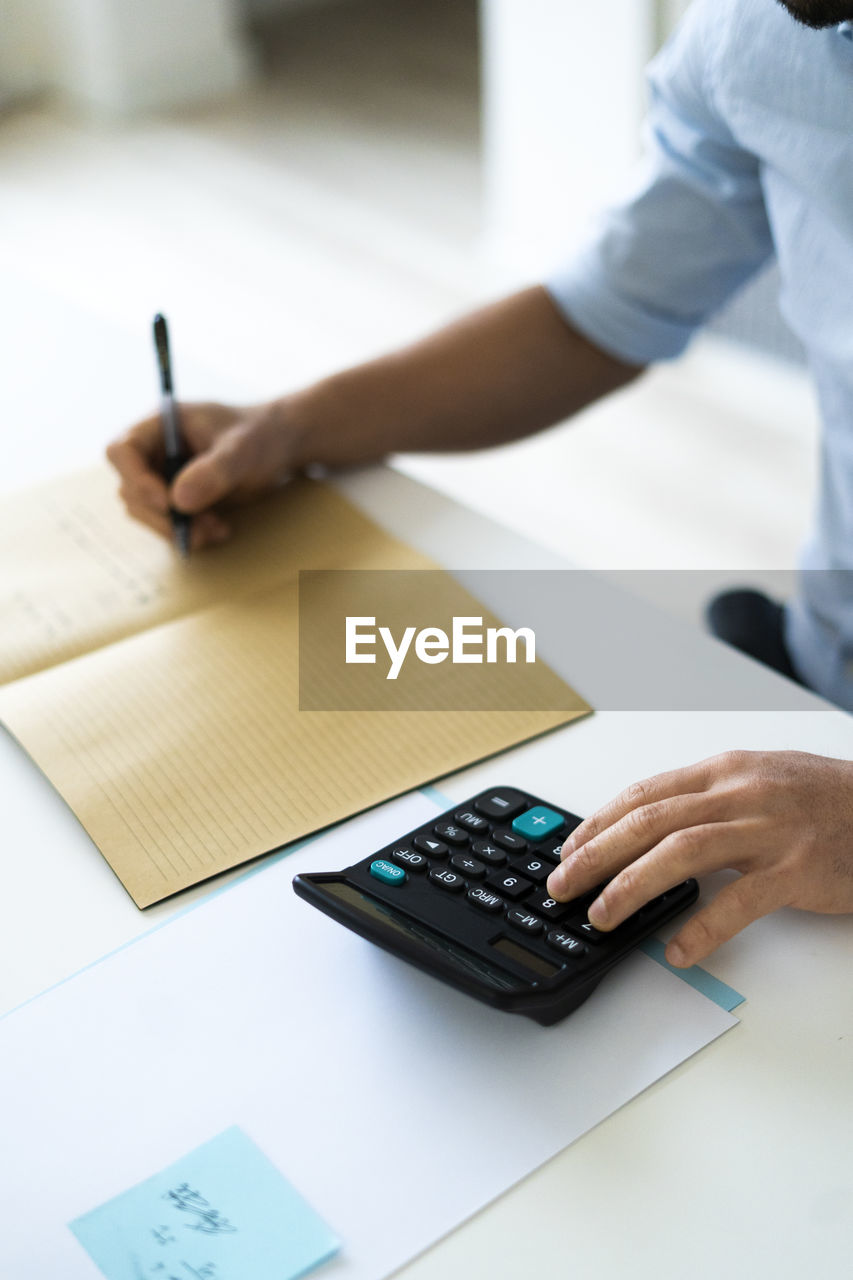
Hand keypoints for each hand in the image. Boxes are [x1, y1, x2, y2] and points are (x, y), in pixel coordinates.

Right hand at [106, 398, 301, 549]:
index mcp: (159, 425)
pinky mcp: (174, 499)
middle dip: (165, 515)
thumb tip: (178, 501)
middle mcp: (152, 451)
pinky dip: (189, 533)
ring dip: (177, 528)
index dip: (137, 479)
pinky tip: (220, 530)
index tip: (169, 502)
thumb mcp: (242, 450)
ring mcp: (160, 477)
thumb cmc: (259, 435)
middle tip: (204, 527)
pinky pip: (166, 523)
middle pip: (131, 490)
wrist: (278, 446)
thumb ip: (214, 470)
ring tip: (217, 529)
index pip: (121, 451)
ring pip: (146, 512)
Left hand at [546, 750, 852, 967]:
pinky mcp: (797, 870)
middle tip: (562, 885)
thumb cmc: (823, 800)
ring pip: (682, 853)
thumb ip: (706, 800)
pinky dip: (703, 927)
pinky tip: (678, 950)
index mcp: (724, 772)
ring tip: (602, 916)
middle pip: (649, 821)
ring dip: (632, 886)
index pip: (643, 794)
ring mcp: (769, 830)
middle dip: (596, 855)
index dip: (598, 823)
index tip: (567, 850)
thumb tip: (645, 827)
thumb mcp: (758, 782)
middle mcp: (739, 794)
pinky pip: (740, 901)